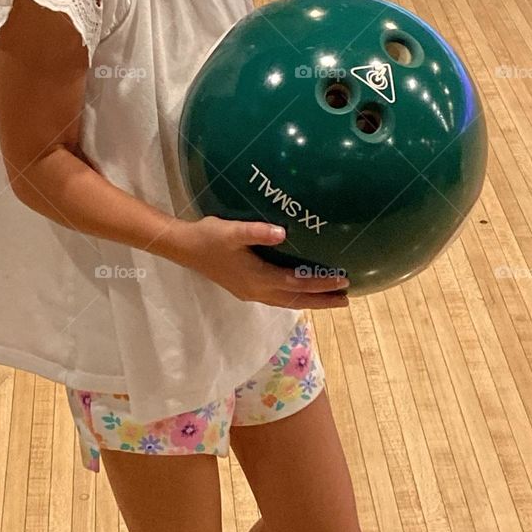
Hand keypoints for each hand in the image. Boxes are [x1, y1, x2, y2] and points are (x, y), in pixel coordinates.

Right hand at [175, 216, 350, 309]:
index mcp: (257, 278)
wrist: (185, 249)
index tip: (343, 280)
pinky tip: (300, 291)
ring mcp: (251, 292)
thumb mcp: (232, 230)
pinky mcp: (246, 289)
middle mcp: (257, 290)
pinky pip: (278, 298)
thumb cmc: (209, 236)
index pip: (296, 283)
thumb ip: (257, 231)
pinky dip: (295, 297)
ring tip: (331, 299)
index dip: (321, 283)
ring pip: (287, 301)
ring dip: (310, 301)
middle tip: (347, 300)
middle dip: (322, 300)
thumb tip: (283, 232)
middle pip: (296, 299)